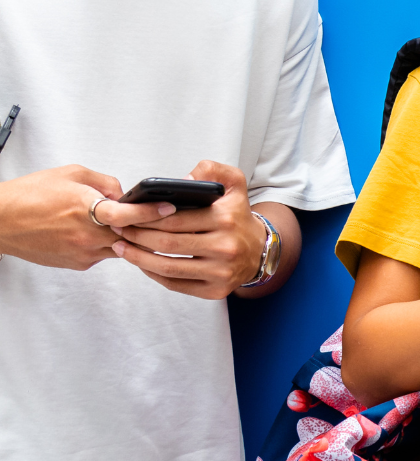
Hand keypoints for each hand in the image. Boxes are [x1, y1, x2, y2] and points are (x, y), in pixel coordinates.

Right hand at [0, 165, 170, 269]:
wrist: (0, 222)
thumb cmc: (29, 195)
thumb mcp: (70, 174)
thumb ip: (104, 182)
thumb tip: (125, 195)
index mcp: (84, 208)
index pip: (127, 214)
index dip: (151, 212)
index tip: (168, 208)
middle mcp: (87, 234)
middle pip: (132, 236)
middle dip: (146, 227)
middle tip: (158, 217)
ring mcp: (85, 252)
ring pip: (122, 247)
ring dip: (128, 236)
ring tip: (123, 222)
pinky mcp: (80, 264)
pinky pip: (105, 254)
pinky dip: (108, 243)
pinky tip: (98, 232)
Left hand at [112, 160, 266, 298]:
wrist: (260, 250)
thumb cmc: (238, 216)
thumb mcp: (234, 184)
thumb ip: (211, 170)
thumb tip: (182, 179)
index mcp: (225, 219)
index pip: (175, 219)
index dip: (146, 218)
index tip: (127, 214)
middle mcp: (225, 247)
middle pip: (168, 244)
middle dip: (136, 236)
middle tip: (119, 229)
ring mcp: (221, 272)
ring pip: (168, 267)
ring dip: (139, 258)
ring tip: (122, 247)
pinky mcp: (215, 291)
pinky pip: (176, 284)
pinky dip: (153, 275)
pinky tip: (142, 263)